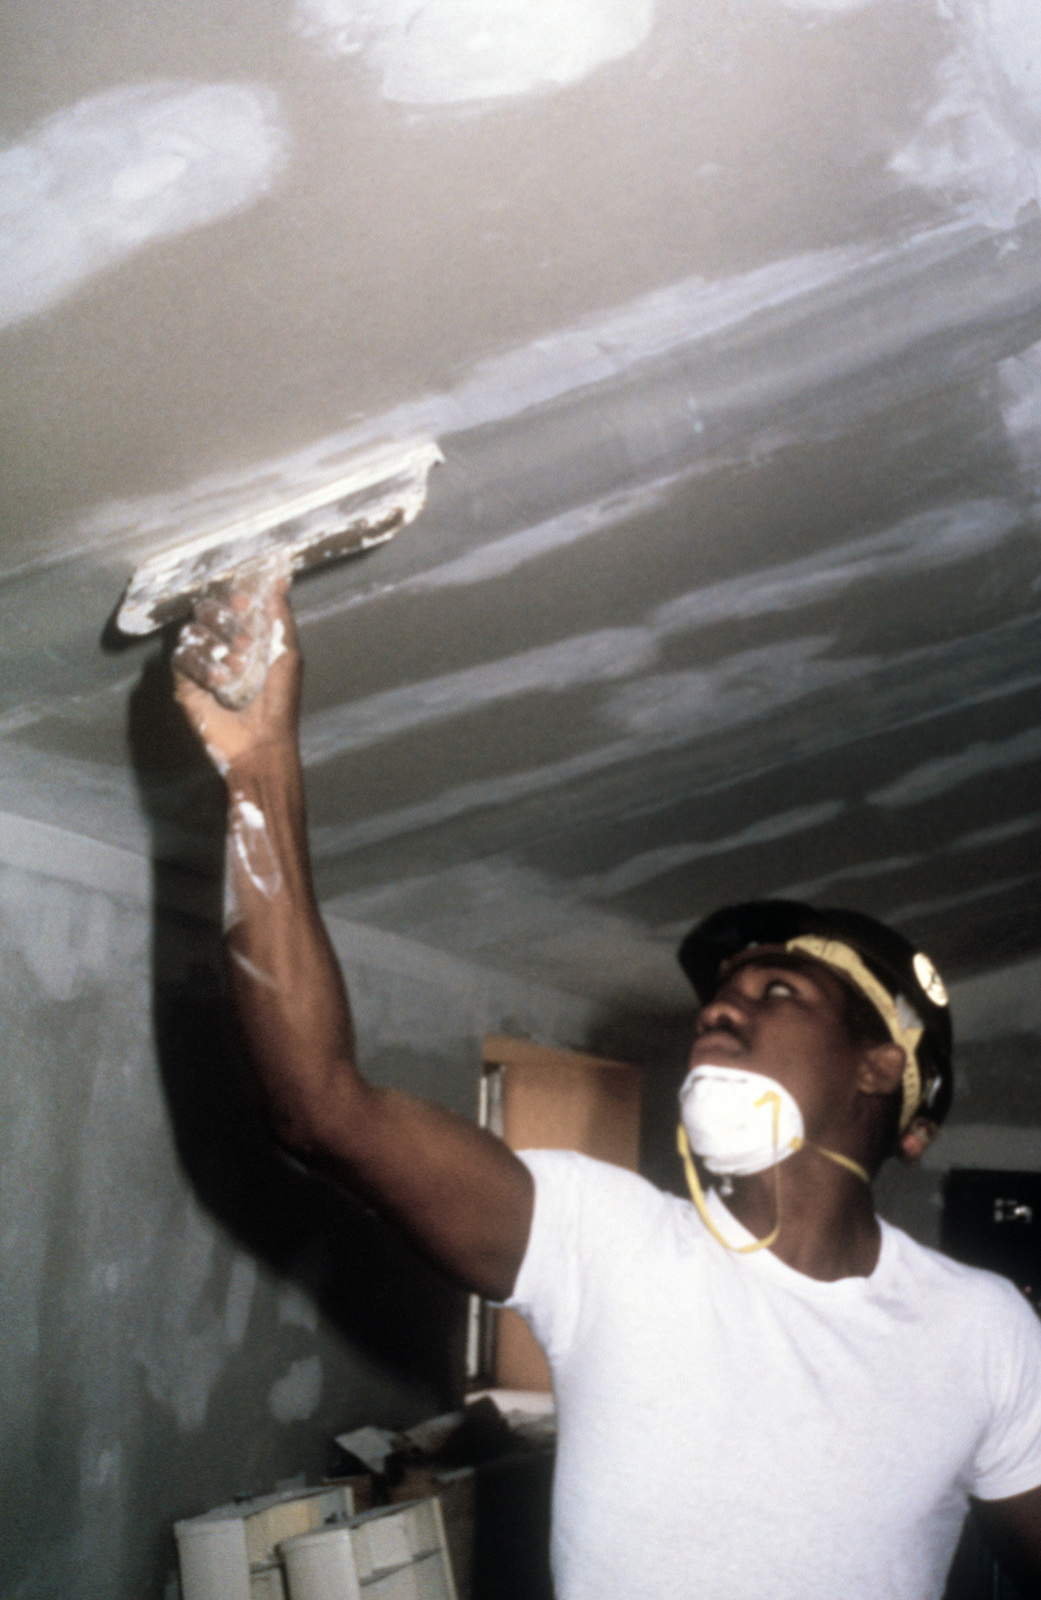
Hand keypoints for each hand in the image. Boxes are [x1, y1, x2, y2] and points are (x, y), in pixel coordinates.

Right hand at [173, 577, 301, 775]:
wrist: (263, 742)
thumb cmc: (280, 702)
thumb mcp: (287, 655)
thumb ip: (281, 617)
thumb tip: (279, 580)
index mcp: (244, 633)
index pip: (229, 601)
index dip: (233, 595)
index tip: (245, 602)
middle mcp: (220, 644)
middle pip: (205, 610)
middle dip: (224, 620)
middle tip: (244, 642)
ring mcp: (201, 662)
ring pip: (191, 632)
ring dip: (216, 646)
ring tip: (237, 668)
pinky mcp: (185, 683)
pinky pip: (181, 658)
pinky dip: (201, 666)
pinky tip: (218, 682)